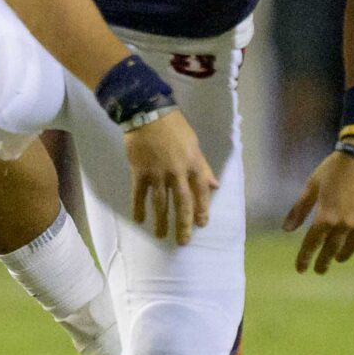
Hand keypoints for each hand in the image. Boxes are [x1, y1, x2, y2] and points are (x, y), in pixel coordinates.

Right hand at [123, 108, 216, 244]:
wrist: (148, 113)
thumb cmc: (174, 127)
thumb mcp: (194, 144)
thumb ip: (203, 167)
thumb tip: (215, 186)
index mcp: (193, 164)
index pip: (201, 193)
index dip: (202, 210)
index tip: (201, 224)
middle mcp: (177, 173)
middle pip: (182, 204)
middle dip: (183, 225)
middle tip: (183, 241)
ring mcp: (157, 174)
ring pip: (161, 204)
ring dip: (161, 221)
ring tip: (160, 235)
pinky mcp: (140, 172)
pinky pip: (139, 195)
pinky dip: (138, 208)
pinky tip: (139, 220)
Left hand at [283, 151, 353, 274]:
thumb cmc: (334, 167)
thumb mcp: (312, 185)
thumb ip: (299, 209)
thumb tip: (286, 229)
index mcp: (326, 215)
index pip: (312, 243)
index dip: (304, 258)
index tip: (301, 269)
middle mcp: (344, 223)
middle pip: (331, 249)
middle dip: (323, 261)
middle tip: (319, 270)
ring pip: (352, 247)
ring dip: (343, 255)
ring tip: (338, 258)